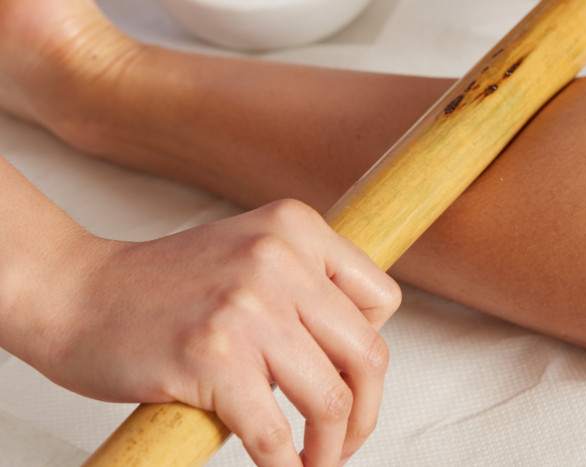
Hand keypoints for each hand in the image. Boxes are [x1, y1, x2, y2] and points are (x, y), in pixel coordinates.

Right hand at [36, 199, 400, 465]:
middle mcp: (277, 259)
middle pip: (367, 354)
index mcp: (295, 228)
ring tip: (317, 459)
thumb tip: (359, 354)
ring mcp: (246, 308)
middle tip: (347, 437)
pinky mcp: (214, 358)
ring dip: (332, 446)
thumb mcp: (252, 256)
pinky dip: (287, 465)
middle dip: (365, 411)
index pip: (381, 298)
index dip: (368, 348)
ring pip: (331, 400)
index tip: (347, 376)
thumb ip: (306, 287)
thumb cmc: (167, 286)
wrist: (81, 294)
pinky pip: (276, 434)